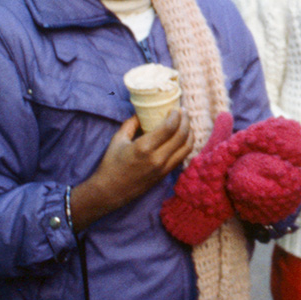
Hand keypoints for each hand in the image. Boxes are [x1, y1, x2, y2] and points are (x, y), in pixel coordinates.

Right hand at [71, 109, 194, 229]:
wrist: (110, 191)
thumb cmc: (111, 164)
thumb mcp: (118, 139)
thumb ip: (131, 123)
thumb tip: (142, 112)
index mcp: (144, 147)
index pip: (169, 127)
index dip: (177, 115)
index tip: (177, 108)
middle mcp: (157, 158)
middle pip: (181, 135)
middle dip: (186, 120)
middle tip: (184, 111)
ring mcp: (163, 168)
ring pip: (187, 147)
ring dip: (190, 132)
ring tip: (186, 123)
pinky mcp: (165, 174)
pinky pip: (182, 156)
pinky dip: (187, 145)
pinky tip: (184, 137)